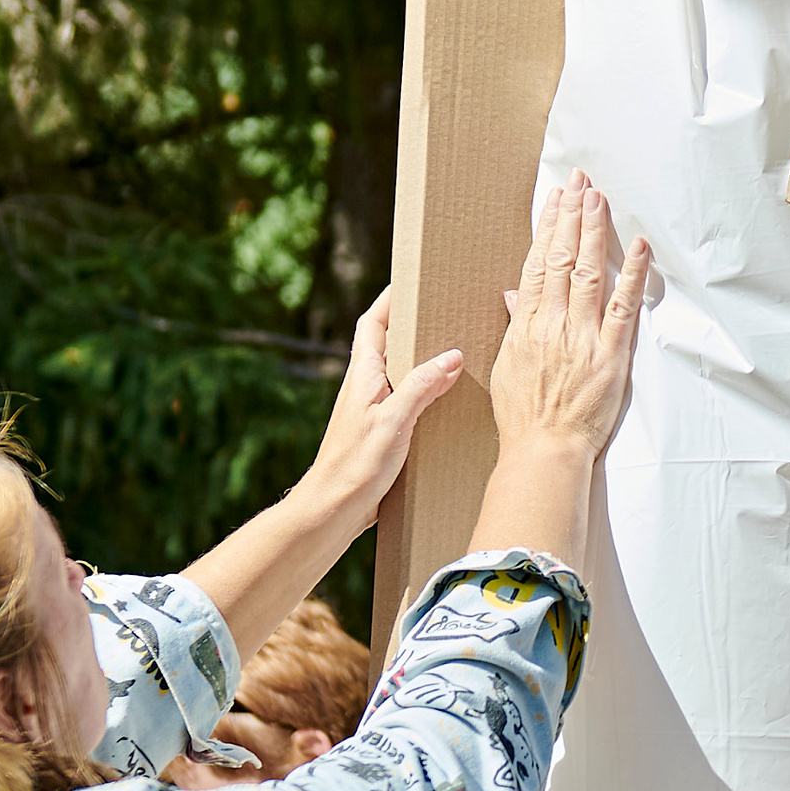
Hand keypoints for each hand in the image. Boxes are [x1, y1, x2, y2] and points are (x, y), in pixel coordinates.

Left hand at [306, 291, 464, 524]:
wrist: (332, 510)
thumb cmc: (355, 464)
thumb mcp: (394, 420)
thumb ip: (422, 386)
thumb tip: (452, 356)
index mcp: (363, 376)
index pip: (372, 324)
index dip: (388, 299)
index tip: (410, 280)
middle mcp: (365, 389)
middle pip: (388, 346)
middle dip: (413, 328)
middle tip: (443, 314)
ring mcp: (371, 412)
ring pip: (399, 376)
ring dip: (422, 364)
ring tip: (456, 354)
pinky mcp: (380, 436)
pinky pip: (406, 404)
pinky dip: (426, 396)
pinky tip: (448, 406)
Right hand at [490, 175, 650, 460]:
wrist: (544, 450)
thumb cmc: (524, 416)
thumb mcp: (507, 366)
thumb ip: (515, 326)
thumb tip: (514, 295)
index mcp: (526, 325)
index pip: (537, 264)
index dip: (548, 228)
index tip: (555, 199)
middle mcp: (552, 324)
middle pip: (562, 258)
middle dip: (571, 216)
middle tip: (580, 181)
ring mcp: (582, 337)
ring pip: (589, 273)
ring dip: (595, 232)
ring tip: (599, 198)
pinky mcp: (610, 354)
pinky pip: (623, 307)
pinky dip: (632, 275)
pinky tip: (639, 247)